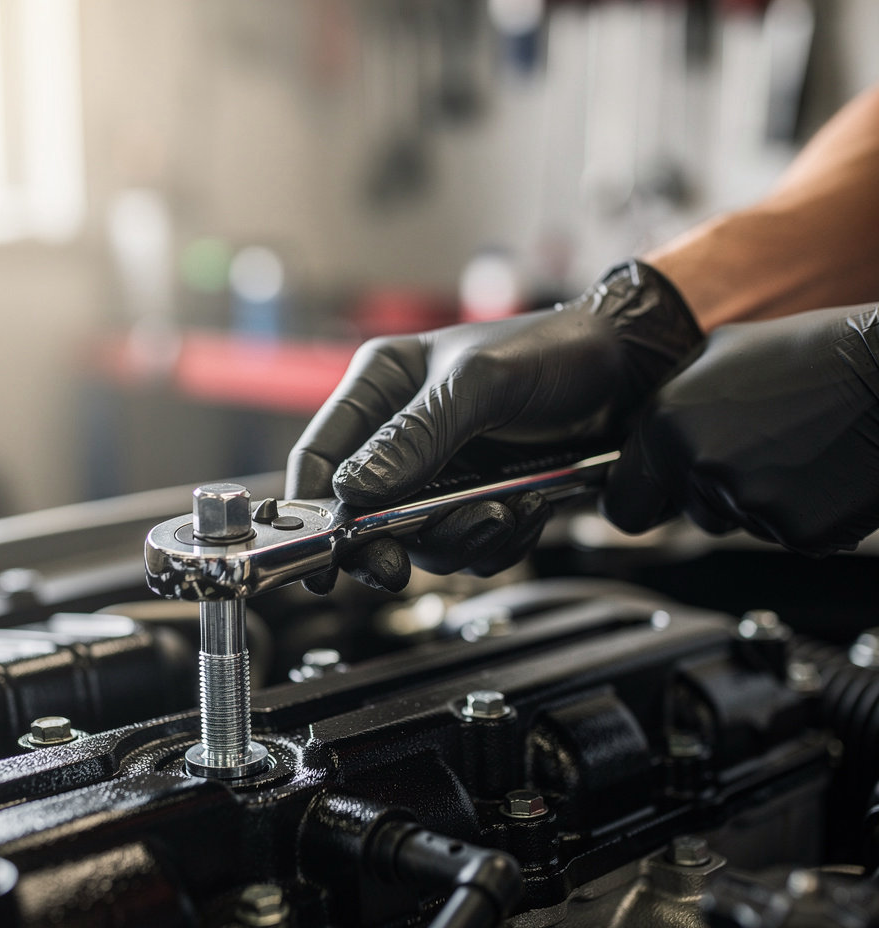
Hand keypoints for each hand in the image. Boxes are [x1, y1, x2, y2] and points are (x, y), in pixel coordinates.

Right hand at [287, 260, 702, 591]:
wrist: (628, 371)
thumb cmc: (553, 351)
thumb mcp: (480, 384)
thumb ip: (416, 435)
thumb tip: (356, 490)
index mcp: (383, 388)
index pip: (321, 456)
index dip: (310, 512)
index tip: (318, 561)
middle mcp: (402, 434)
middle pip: (363, 513)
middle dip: (387, 542)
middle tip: (396, 566)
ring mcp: (440, 470)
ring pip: (418, 537)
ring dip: (457, 538)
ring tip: (502, 512)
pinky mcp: (477, 495)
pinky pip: (467, 543)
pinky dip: (496, 539)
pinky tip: (526, 509)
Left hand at [601, 305, 878, 555]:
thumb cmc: (816, 354)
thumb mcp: (720, 354)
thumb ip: (669, 405)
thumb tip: (638, 441)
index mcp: (664, 422)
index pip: (622, 502)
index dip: (641, 503)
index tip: (654, 502)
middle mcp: (694, 463)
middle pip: (688, 515)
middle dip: (711, 497)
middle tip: (758, 454)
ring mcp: (744, 500)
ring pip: (737, 522)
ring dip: (759, 500)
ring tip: (798, 448)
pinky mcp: (794, 529)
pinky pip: (785, 534)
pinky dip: (803, 512)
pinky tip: (824, 470)